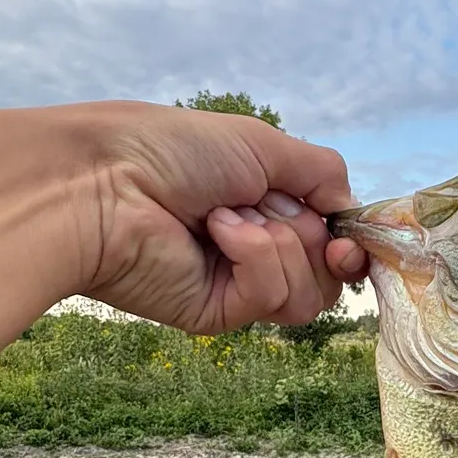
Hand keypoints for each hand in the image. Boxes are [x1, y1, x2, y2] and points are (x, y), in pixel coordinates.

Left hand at [65, 102, 369, 333]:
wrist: (106, 182)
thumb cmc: (172, 150)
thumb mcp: (264, 144)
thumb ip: (323, 174)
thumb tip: (351, 211)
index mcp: (264, 209)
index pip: (330, 243)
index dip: (348, 245)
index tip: (348, 239)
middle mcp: (254, 251)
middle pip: (327, 274)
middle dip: (309, 236)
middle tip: (267, 207)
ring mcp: (235, 285)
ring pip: (309, 294)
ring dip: (279, 244)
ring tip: (225, 216)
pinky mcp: (216, 313)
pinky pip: (272, 297)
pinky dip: (255, 257)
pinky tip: (215, 232)